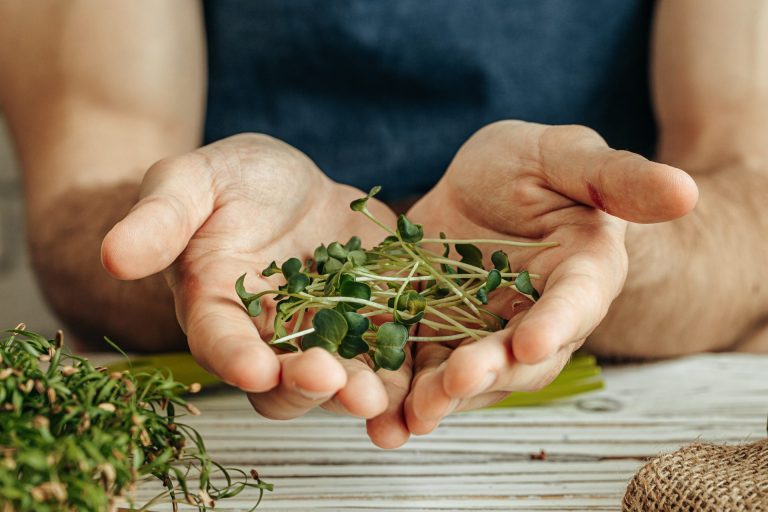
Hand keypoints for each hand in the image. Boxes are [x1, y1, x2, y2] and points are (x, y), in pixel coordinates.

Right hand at [102, 134, 410, 447]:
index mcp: (218, 309)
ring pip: (342, 381)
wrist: (291, 188)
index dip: (233, 356)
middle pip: (284, 380)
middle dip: (308, 385)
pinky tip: (434, 384)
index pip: (219, 340)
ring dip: (362, 394)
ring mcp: (327, 338)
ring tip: (383, 394)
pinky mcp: (374, 326)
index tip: (252, 366)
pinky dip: (411, 377)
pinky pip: (393, 359)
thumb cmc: (232, 182)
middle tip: (334, 380)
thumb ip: (160, 217)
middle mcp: (271, 338)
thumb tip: (112, 255)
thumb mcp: (193, 181)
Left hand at [403, 121, 698, 433]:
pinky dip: (401, 395)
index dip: (559, 321)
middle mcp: (538, 319)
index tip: (535, 338)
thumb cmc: (535, 167)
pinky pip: (420, 371)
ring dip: (441, 400)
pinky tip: (378, 415)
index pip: (576, 301)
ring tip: (411, 414)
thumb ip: (615, 175)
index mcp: (580, 273)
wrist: (481, 189)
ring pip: (469, 377)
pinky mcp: (436, 337)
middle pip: (519, 356)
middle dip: (490, 371)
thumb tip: (684, 191)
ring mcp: (485, 334)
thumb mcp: (565, 155)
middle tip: (459, 379)